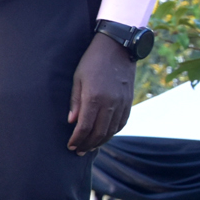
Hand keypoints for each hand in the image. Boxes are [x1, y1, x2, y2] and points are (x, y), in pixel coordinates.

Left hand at [68, 32, 133, 152]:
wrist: (117, 48)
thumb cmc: (91, 61)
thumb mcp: (77, 79)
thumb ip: (75, 102)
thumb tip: (71, 122)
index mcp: (94, 98)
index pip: (84, 127)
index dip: (77, 140)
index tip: (70, 146)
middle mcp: (110, 103)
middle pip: (99, 133)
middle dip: (87, 145)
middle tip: (78, 151)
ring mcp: (122, 103)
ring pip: (111, 131)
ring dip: (100, 142)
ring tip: (89, 147)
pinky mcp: (129, 102)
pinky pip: (122, 123)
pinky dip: (112, 132)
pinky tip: (104, 135)